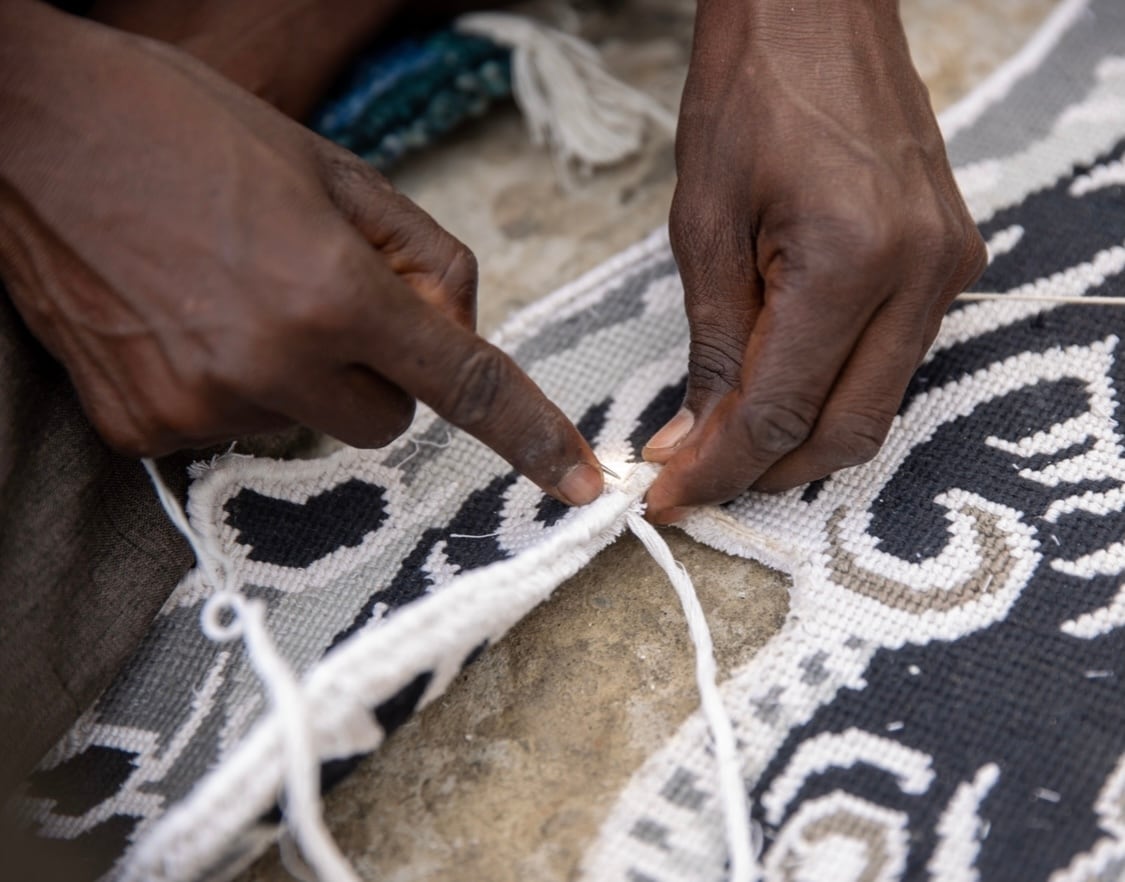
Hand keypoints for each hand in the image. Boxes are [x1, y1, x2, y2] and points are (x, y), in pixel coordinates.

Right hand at [0, 4, 603, 505]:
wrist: (28, 130)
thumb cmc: (187, 130)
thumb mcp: (331, 168)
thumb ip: (419, 253)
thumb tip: (452, 323)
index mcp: (331, 290)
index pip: (463, 383)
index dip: (533, 435)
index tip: (582, 484)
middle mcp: (271, 364)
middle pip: (384, 419)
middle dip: (374, 372)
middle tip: (316, 297)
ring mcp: (200, 405)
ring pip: (305, 426)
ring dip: (295, 377)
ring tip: (231, 292)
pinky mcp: (141, 429)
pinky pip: (228, 430)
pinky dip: (226, 388)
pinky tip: (182, 321)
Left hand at [644, 0, 985, 521]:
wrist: (817, 9)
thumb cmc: (750, 91)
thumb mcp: (705, 227)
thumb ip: (712, 347)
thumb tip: (694, 438)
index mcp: (856, 260)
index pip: (781, 412)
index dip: (720, 468)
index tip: (667, 494)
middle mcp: (921, 276)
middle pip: (846, 431)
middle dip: (766, 470)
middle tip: (693, 476)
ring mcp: (947, 270)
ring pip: (874, 405)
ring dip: (798, 436)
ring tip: (723, 438)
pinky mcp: (948, 260)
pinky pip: (889, 359)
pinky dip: (830, 389)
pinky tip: (775, 385)